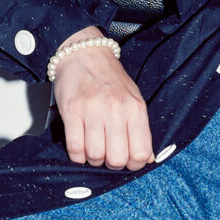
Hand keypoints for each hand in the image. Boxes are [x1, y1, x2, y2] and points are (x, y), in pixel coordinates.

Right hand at [51, 35, 154, 169]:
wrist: (86, 54)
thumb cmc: (111, 79)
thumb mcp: (134, 100)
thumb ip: (141, 130)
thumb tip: (147, 158)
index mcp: (135, 109)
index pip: (140, 153)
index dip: (133, 164)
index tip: (127, 160)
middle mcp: (116, 110)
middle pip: (116, 159)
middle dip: (112, 164)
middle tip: (108, 155)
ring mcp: (92, 110)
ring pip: (95, 155)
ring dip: (93, 160)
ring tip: (94, 149)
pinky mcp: (71, 111)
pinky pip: (74, 147)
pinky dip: (78, 156)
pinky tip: (81, 149)